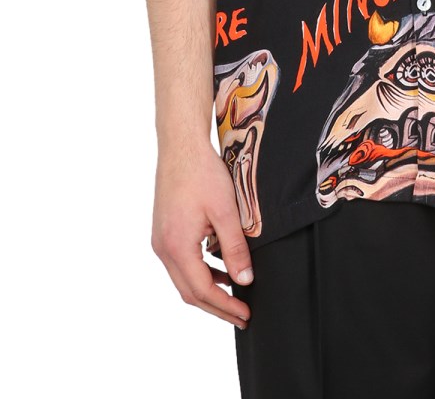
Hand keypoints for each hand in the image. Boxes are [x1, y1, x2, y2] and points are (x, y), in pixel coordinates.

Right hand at [151, 143, 253, 329]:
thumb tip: (244, 280)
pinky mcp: (163, 232)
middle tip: (241, 316)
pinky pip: (180, 263)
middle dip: (216, 307)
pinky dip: (199, 272)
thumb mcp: (226, 211)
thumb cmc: (203, 173)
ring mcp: (160, 241)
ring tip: (234, 296)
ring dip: (208, 290)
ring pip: (183, 279)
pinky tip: (218, 269)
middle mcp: (163, 248)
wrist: (180, 147)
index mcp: (177, 246)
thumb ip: (235, 248)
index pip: (202, 290)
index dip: (225, 306)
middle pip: (189, 292)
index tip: (245, 315)